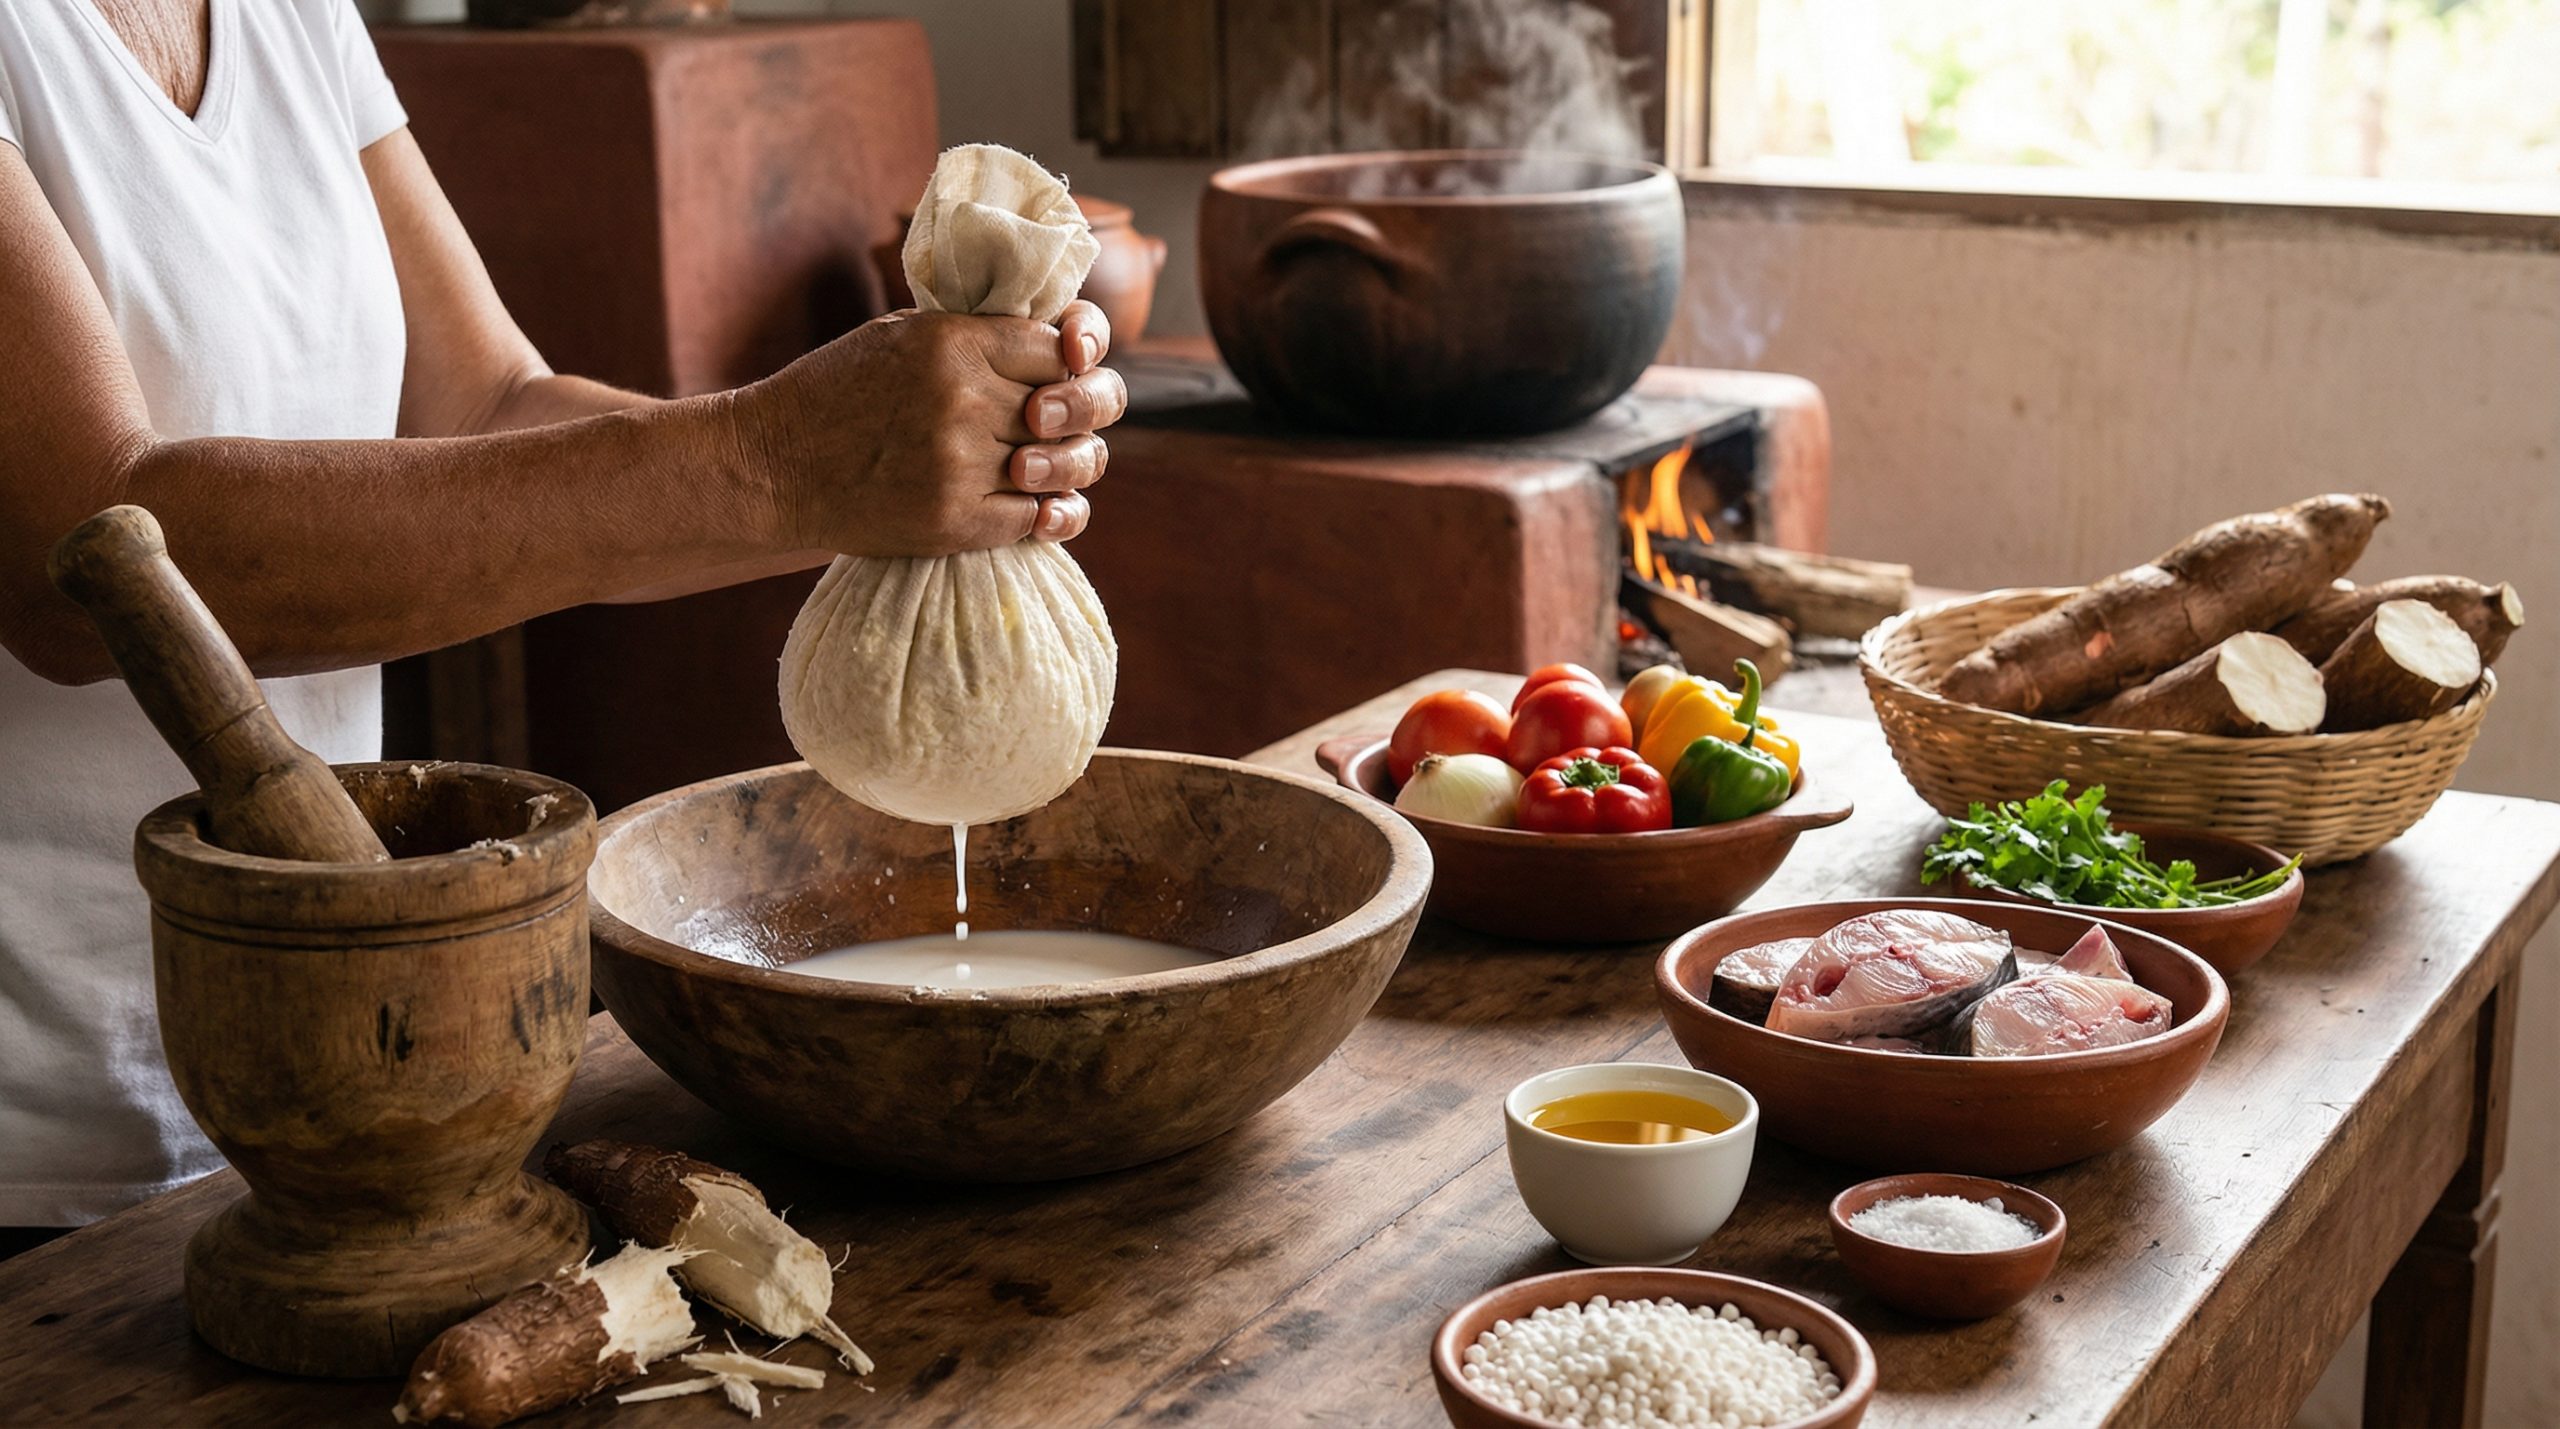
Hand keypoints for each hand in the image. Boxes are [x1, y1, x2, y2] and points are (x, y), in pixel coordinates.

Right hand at [737, 300, 1125, 556]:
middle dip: (1081, 417)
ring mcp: (961, 464)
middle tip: (1062, 425)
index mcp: (953, 342)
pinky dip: (1042, 517)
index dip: (1068, 362)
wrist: (771, 468)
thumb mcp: (903, 335)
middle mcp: (964, 399)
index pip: (1058, 346)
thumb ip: (978, 335)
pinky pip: (1035, 519)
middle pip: (1072, 407)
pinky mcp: (954, 521)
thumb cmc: (837, 394)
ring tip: (1043, 468)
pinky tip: (1030, 507)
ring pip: (1063, 468)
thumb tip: (1060, 341)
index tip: (1060, 374)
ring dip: (1067, 471)